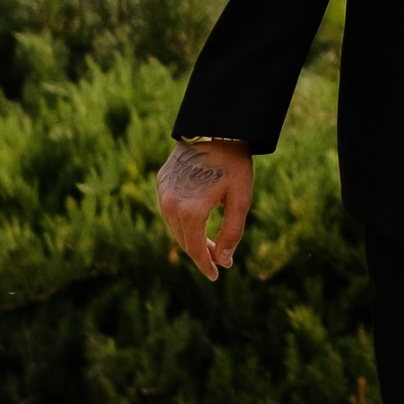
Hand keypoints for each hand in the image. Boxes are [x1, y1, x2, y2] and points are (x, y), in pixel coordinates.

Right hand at [157, 138, 253, 279]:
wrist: (216, 128)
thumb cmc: (233, 163)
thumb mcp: (241, 199)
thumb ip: (232, 232)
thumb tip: (223, 260)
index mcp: (190, 211)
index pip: (195, 248)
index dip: (205, 265)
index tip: (215, 276)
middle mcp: (170, 204)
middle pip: (184, 240)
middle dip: (201, 253)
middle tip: (218, 260)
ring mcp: (163, 192)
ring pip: (175, 227)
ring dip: (191, 237)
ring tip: (209, 244)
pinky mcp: (162, 181)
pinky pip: (170, 209)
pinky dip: (182, 220)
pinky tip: (196, 222)